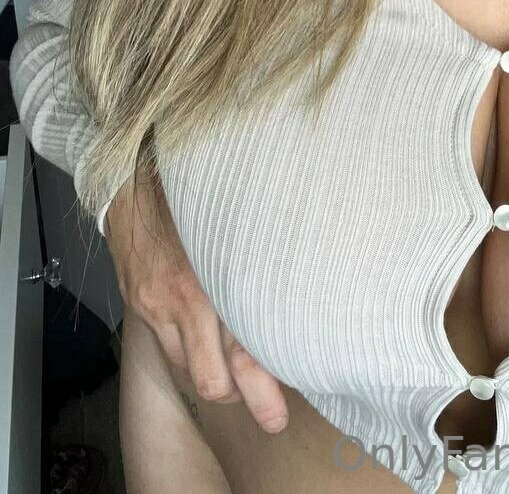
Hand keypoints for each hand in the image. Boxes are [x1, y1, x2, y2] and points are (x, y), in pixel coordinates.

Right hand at [105, 165, 289, 434]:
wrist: (131, 176)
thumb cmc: (192, 190)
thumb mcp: (237, 219)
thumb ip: (262, 254)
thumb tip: (298, 281)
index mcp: (215, 276)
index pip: (242, 347)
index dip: (262, 385)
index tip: (279, 410)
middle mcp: (184, 300)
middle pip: (213, 376)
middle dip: (242, 397)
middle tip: (271, 412)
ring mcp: (157, 307)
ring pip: (188, 371)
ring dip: (214, 379)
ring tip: (240, 377)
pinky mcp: (140, 306)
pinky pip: (167, 350)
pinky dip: (189, 356)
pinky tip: (207, 346)